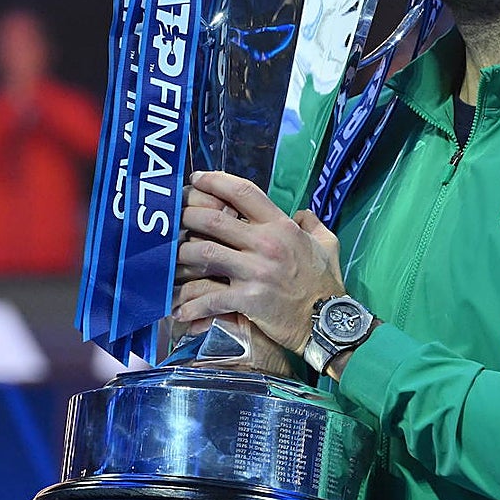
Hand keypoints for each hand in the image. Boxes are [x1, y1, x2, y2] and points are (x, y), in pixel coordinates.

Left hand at [174, 170, 343, 353]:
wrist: (328, 321)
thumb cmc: (326, 282)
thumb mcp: (328, 244)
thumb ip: (313, 224)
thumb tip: (301, 213)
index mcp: (282, 226)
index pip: (244, 192)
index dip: (215, 181)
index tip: (197, 178)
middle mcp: (266, 244)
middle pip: (213, 219)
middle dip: (187, 215)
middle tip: (174, 219)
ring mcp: (255, 271)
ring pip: (203, 253)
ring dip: (181, 255)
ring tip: (171, 259)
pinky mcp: (247, 299)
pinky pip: (209, 297)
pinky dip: (191, 304)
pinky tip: (180, 309)